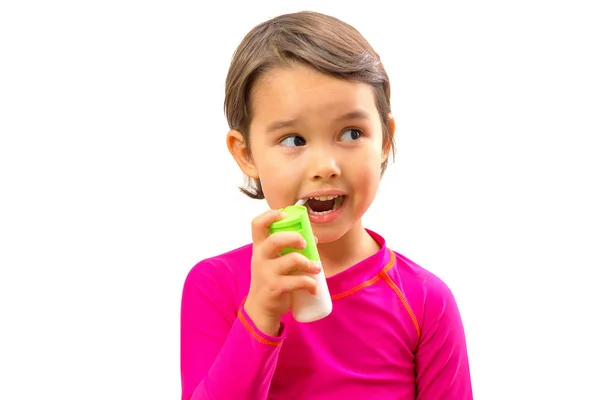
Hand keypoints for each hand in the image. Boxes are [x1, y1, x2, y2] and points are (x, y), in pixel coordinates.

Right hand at [243, 209, 320, 335]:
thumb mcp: (272, 262)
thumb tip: (312, 238)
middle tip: (305, 244)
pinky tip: (314, 288)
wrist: (260, 308)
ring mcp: (267, 273)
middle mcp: (260, 257)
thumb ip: (288, 249)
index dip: (270, 215)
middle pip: (276, 239)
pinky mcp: (275, 287)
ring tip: (316, 268)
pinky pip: (298, 281)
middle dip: (294, 238)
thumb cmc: (270, 279)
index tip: (284, 215)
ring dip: (309, 263)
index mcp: (259, 247)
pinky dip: (310, 284)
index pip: (257, 224)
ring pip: (291, 260)